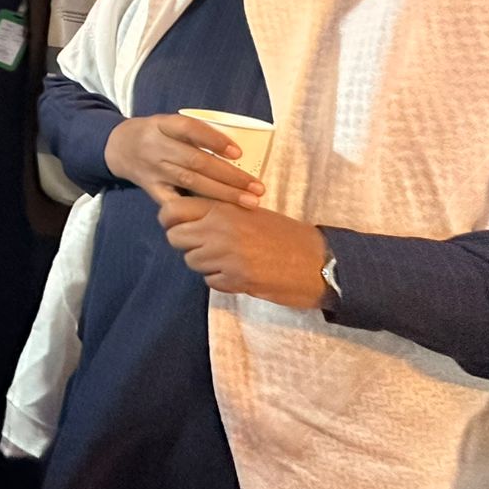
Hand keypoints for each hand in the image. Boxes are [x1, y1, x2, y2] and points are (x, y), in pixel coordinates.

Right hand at [105, 113, 264, 207]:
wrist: (119, 147)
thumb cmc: (155, 134)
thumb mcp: (169, 123)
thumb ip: (196, 133)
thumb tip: (237, 150)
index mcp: (162, 125)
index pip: (189, 129)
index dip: (214, 140)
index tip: (239, 153)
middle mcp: (156, 147)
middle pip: (196, 161)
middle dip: (230, 176)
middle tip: (257, 187)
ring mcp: (153, 170)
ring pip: (191, 182)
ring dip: (223, 193)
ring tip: (249, 201)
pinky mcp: (151, 188)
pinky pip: (174, 201)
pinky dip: (195, 208)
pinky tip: (218, 215)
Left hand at [159, 197, 327, 308]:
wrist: (319, 261)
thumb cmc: (285, 235)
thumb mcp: (250, 212)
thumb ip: (217, 211)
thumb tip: (183, 216)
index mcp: (223, 207)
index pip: (171, 209)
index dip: (169, 220)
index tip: (178, 225)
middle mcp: (219, 228)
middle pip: (174, 237)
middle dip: (186, 244)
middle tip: (205, 247)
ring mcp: (226, 254)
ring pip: (191, 261)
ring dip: (206, 264)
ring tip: (229, 260)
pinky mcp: (236, 278)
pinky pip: (210, 281)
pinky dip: (221, 281)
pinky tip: (241, 274)